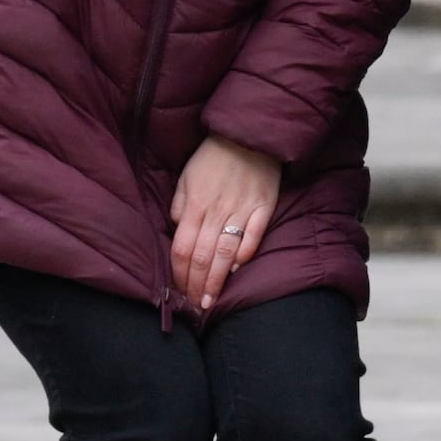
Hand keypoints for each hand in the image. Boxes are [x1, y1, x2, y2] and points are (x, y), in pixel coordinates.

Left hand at [169, 133, 282, 309]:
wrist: (248, 134)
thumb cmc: (213, 157)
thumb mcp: (187, 177)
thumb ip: (180, 205)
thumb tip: (177, 229)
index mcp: (195, 205)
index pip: (182, 248)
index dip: (179, 274)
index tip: (180, 292)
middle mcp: (216, 211)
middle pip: (202, 256)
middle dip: (196, 285)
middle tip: (195, 306)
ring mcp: (241, 210)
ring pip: (226, 253)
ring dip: (217, 279)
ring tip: (211, 300)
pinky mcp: (263, 208)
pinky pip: (254, 235)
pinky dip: (246, 254)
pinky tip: (238, 271)